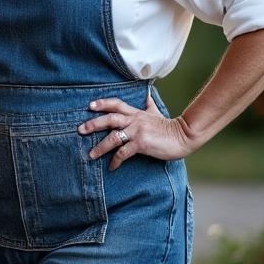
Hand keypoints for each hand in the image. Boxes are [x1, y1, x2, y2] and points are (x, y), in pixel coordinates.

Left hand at [79, 95, 195, 170]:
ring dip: (100, 147)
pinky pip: (124, 153)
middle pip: (109, 118)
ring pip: (113, 137)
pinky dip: (116, 160)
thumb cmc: (169, 127)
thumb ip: (149, 106)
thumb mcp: (157, 113)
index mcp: (136, 113)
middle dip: (93, 124)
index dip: (102, 103)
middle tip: (80, 130)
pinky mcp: (141, 144)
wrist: (184, 136)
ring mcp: (137, 132)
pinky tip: (111, 167)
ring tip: (90, 155)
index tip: (90, 106)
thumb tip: (147, 96)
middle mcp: (134, 120)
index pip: (116, 104)